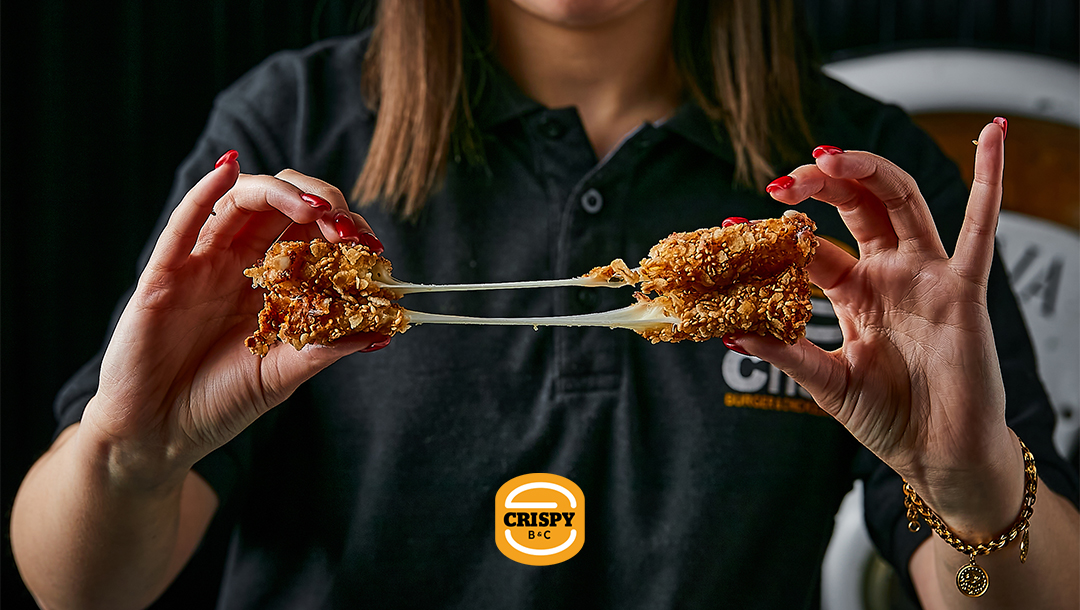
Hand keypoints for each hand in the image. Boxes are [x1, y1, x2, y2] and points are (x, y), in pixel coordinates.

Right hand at [82, 155, 388, 487]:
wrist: (157, 435)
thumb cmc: (217, 404)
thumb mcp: (282, 377)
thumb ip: (325, 350)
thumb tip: (383, 332)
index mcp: (273, 285)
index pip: (313, 236)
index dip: (343, 231)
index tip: (370, 248)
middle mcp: (239, 265)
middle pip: (281, 205)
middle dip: (319, 203)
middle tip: (343, 226)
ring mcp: (201, 264)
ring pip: (240, 203)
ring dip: (279, 193)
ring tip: (313, 207)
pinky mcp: (164, 274)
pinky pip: (183, 224)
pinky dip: (205, 192)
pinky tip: (229, 170)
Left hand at [737, 120, 1023, 538]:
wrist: (938, 458)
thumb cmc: (890, 420)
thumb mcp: (825, 382)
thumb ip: (786, 352)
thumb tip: (731, 332)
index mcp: (855, 292)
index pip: (813, 247)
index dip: (777, 234)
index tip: (734, 224)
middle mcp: (890, 274)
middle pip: (855, 207)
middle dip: (820, 185)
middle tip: (783, 179)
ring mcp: (926, 276)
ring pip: (900, 202)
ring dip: (867, 171)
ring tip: (827, 157)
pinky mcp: (962, 289)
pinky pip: (981, 228)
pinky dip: (990, 179)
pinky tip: (991, 136)